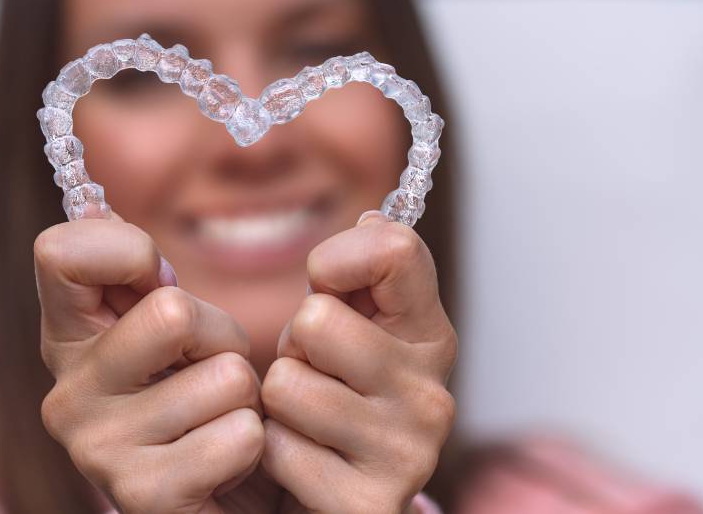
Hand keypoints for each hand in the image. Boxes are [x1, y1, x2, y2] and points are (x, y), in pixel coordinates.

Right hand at [34, 214, 277, 512]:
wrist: (229, 499)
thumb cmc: (202, 398)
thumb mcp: (173, 328)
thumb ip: (142, 274)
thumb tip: (96, 205)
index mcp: (67, 339)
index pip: (58, 253)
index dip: (127, 250)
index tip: (158, 282)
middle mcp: (66, 394)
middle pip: (171, 310)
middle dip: (221, 334)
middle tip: (212, 368)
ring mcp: (98, 450)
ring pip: (224, 376)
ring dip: (246, 396)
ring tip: (220, 419)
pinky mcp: (143, 496)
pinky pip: (241, 434)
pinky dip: (257, 444)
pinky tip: (228, 463)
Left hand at [260, 211, 457, 513]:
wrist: (332, 499)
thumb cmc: (336, 399)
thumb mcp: (350, 328)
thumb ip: (360, 275)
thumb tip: (373, 218)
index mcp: (431, 337)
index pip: (395, 250)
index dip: (337, 258)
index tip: (326, 284)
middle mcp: (432, 394)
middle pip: (316, 320)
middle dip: (293, 346)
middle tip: (312, 375)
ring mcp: (406, 453)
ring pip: (286, 384)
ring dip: (276, 404)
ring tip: (304, 420)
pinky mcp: (366, 503)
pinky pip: (275, 447)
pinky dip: (269, 454)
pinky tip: (300, 463)